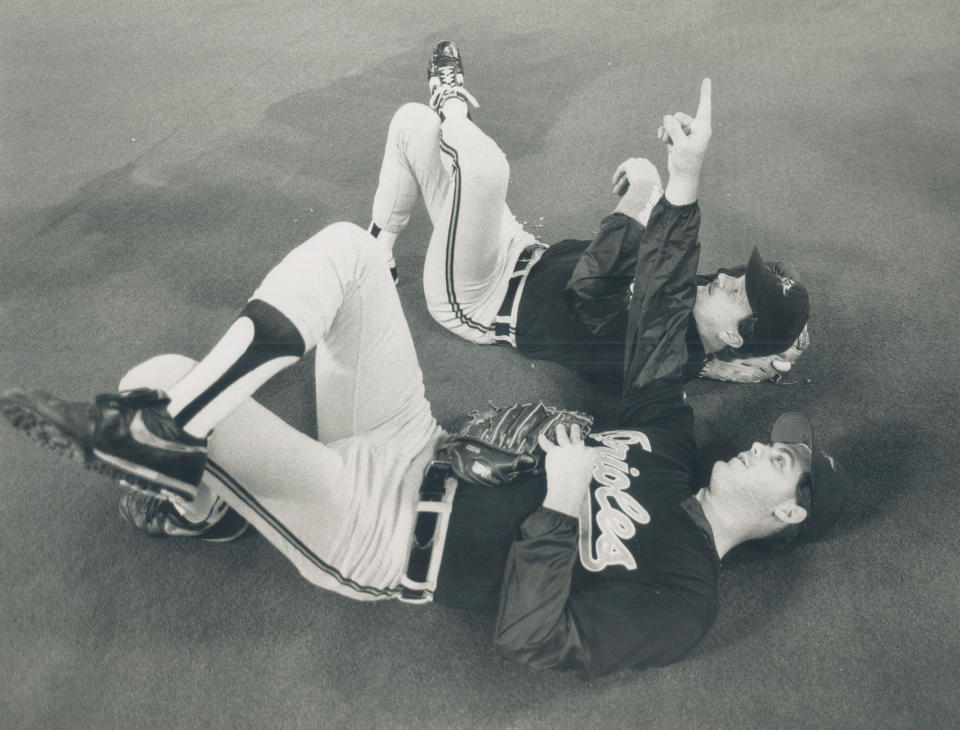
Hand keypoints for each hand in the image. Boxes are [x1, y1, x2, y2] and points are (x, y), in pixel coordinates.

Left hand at [537, 423, 598, 516]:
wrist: (568, 489)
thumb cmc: (578, 488)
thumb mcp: (588, 476)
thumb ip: (584, 468)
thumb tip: (581, 468)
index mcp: (589, 456)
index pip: (588, 448)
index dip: (584, 448)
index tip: (583, 445)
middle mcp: (579, 449)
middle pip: (577, 437)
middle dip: (575, 431)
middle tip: (574, 426)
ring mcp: (566, 448)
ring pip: (563, 436)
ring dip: (560, 430)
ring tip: (560, 427)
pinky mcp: (554, 451)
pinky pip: (547, 444)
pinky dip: (543, 440)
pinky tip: (541, 436)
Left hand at [611, 157, 663, 224]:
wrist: (648, 186)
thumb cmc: (652, 194)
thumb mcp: (655, 196)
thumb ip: (651, 197)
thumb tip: (651, 204)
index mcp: (653, 171)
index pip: (643, 175)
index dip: (636, 183)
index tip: (631, 191)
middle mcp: (646, 164)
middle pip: (633, 173)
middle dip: (627, 183)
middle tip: (621, 193)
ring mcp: (638, 162)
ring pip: (627, 173)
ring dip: (621, 182)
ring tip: (615, 192)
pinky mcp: (630, 163)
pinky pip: (621, 169)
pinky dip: (617, 176)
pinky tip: (613, 183)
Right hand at [658, 78, 711, 204]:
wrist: (682, 176)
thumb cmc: (686, 162)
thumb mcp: (681, 144)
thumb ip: (674, 128)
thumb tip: (667, 116)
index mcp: (702, 128)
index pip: (704, 106)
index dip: (705, 92)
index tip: (707, 79)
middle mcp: (696, 128)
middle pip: (680, 116)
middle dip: (672, 126)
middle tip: (671, 139)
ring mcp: (686, 133)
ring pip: (672, 123)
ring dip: (667, 131)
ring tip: (664, 141)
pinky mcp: (678, 138)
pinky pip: (668, 129)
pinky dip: (664, 133)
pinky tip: (661, 140)